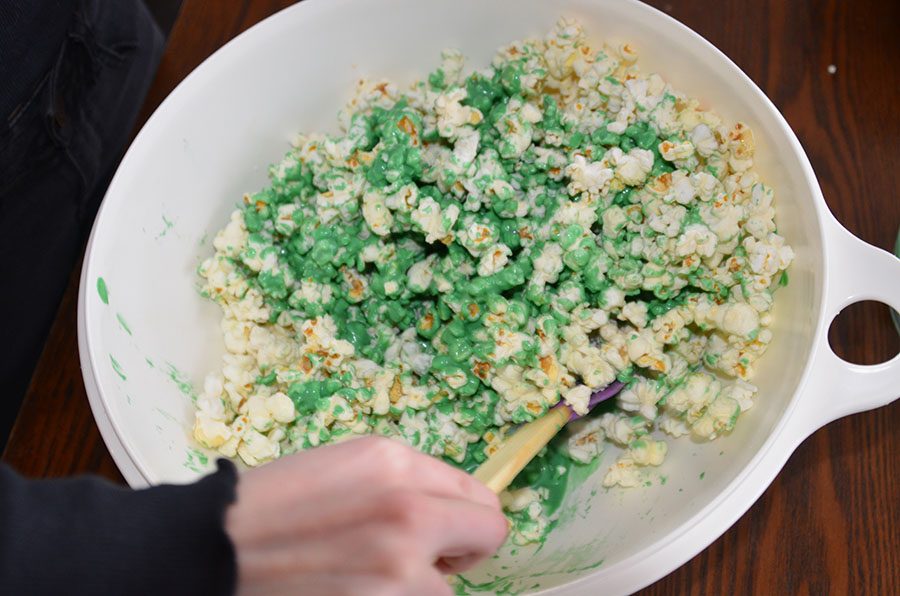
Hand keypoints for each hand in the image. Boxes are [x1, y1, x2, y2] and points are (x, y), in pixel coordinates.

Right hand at [225, 436, 507, 594]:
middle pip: (488, 536)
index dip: (464, 518)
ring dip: (423, 585)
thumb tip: (452, 510)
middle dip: (461, 550)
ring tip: (371, 578)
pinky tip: (358, 591)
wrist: (217, 548)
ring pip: (450, 587)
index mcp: (397, 463)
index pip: (481, 497)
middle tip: (422, 560)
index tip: (446, 533)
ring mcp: (401, 567)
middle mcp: (409, 509)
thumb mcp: (350, 466)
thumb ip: (409, 482)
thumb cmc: (276, 505)